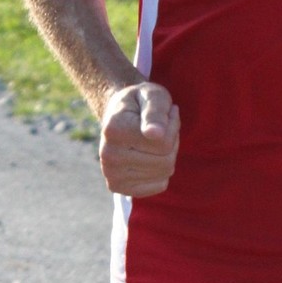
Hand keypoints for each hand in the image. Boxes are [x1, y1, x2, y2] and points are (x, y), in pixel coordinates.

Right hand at [99, 82, 179, 196]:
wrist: (118, 115)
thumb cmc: (140, 103)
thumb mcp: (152, 95)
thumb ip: (155, 112)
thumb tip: (154, 134)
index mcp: (114, 130)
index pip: (163, 143)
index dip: (173, 126)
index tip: (166, 113)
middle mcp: (108, 155)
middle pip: (166, 161)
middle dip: (171, 142)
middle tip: (161, 128)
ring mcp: (111, 174)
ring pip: (164, 173)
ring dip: (168, 155)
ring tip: (154, 140)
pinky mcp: (118, 187)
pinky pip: (159, 185)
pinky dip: (162, 171)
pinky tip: (149, 156)